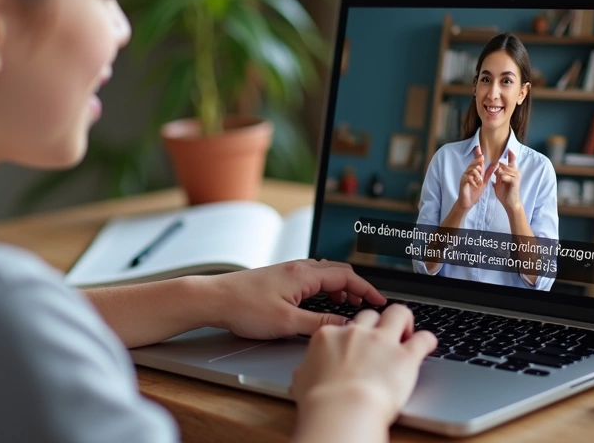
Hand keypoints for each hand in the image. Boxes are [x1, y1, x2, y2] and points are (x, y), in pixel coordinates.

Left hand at [209, 259, 386, 339]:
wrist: (213, 299)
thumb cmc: (244, 307)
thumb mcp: (287, 322)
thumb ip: (319, 324)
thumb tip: (345, 325)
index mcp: (304, 274)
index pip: (347, 276)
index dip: (367, 289)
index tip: (380, 300)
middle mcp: (298, 267)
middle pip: (338, 271)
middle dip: (357, 286)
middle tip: (368, 304)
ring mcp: (289, 271)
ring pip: (325, 273)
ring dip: (341, 286)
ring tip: (349, 305)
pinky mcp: (280, 278)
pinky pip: (312, 277)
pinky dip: (325, 287)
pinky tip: (322, 302)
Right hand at [292, 305, 436, 435]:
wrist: (342, 410)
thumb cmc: (319, 401)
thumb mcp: (302, 382)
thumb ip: (307, 371)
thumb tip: (305, 374)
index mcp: (329, 337)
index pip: (342, 326)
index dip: (351, 335)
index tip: (355, 344)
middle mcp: (356, 333)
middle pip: (370, 315)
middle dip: (377, 323)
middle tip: (381, 337)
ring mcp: (382, 342)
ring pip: (399, 313)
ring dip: (404, 320)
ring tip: (406, 332)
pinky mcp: (406, 356)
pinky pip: (424, 339)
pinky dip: (428, 340)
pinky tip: (428, 344)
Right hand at [457, 146, 499, 211]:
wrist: (468, 202)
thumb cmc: (475, 192)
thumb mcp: (484, 182)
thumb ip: (488, 173)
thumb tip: (495, 164)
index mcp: (474, 171)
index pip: (476, 161)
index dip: (477, 154)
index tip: (479, 147)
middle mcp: (468, 172)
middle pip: (473, 164)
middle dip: (478, 163)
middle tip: (481, 167)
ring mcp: (464, 177)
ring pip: (471, 170)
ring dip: (477, 175)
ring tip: (479, 181)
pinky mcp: (462, 182)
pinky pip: (467, 177)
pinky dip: (473, 181)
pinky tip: (475, 185)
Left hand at [494, 149, 522, 212]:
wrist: (509, 203)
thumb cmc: (504, 194)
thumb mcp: (499, 182)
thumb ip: (497, 175)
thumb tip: (492, 168)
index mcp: (511, 171)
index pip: (512, 160)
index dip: (510, 154)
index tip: (508, 148)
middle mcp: (515, 172)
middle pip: (503, 164)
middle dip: (496, 167)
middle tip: (494, 172)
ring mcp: (516, 176)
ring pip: (504, 169)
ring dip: (499, 174)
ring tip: (499, 179)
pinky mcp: (515, 181)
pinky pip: (506, 176)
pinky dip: (502, 178)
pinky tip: (500, 180)